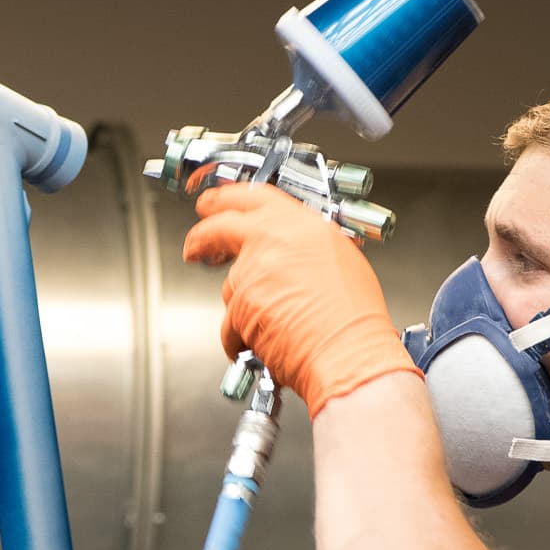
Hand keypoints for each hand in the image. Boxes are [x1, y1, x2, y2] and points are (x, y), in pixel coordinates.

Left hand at [180, 183, 416, 414]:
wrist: (348, 352)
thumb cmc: (354, 317)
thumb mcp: (340, 258)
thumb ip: (305, 246)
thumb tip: (290, 252)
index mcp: (300, 223)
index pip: (250, 196)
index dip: (224, 199)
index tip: (211, 205)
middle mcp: (271, 241)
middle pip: (219, 228)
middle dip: (201, 238)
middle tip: (195, 247)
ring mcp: (251, 273)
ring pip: (231, 285)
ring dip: (244, 303)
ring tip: (276, 323)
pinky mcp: (238, 307)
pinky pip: (230, 323)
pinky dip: (241, 336)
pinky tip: (266, 342)